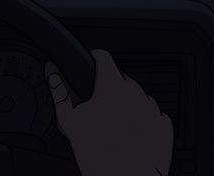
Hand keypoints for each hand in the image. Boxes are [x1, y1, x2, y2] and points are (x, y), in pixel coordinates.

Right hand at [45, 49, 172, 175]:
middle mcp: (135, 92)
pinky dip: (139, 122)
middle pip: (117, 80)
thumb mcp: (71, 123)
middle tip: (95, 115)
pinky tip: (128, 138)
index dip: (92, 61)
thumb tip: (52, 73)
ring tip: (112, 131)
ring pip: (134, 98)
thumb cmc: (101, 157)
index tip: (88, 71)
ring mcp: (151, 108)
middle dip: (106, 92)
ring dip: (123, 107)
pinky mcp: (162, 125)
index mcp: (111, 86)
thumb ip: (60, 93)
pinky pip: (149, 115)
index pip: (102, 57)